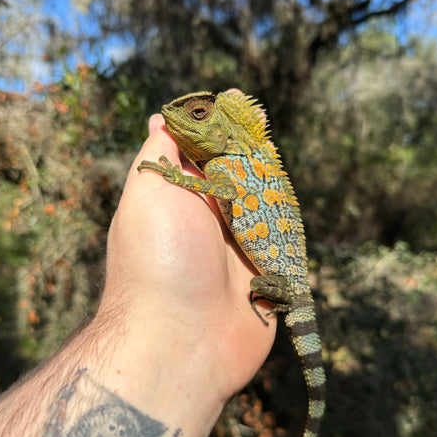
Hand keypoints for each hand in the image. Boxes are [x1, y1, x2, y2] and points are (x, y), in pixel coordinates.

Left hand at [100, 114, 275, 401]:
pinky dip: (286, 217)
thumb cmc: (158, 260)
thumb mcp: (149, 192)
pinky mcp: (266, 271)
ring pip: (261, 200)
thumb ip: (159, 154)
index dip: (215, 123)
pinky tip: (287, 195)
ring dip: (269, 178)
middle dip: (247, 145)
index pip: (199, 151)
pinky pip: (282, 236)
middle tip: (256, 116)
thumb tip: (159, 119)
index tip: (230, 97)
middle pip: (235, 172)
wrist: (183, 339)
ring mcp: (237, 246)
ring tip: (272, 150)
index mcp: (176, 200)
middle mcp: (206, 220)